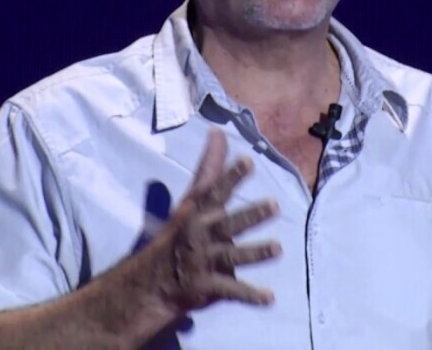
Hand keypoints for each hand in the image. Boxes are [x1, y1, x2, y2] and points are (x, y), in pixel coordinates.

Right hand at [152, 128, 281, 311]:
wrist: (154, 281)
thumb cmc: (180, 233)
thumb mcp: (192, 202)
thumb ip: (210, 170)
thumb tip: (218, 133)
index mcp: (198, 213)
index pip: (215, 192)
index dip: (231, 177)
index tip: (248, 162)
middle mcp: (201, 235)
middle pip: (227, 224)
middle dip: (250, 215)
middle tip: (274, 205)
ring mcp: (204, 262)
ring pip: (232, 256)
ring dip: (255, 253)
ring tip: (277, 248)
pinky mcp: (208, 287)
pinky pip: (232, 291)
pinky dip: (250, 295)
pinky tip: (269, 298)